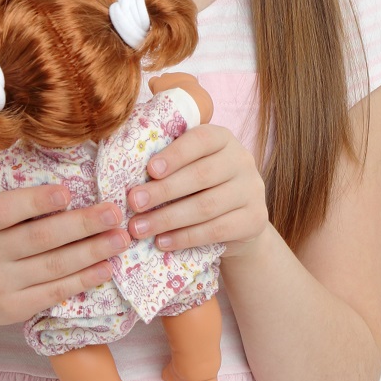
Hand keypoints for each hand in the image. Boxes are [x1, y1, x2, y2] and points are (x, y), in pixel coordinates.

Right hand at [0, 185, 133, 333]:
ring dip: (93, 251)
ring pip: (54, 265)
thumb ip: (21, 206)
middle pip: (39, 237)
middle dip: (82, 224)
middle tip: (114, 213)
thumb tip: (78, 184)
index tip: (67, 193)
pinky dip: (84, 279)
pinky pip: (55, 291)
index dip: (35, 201)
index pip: (3, 210)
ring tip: (121, 238)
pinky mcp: (13, 308)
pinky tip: (106, 267)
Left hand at [123, 124, 268, 258]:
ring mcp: (252, 190)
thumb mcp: (189, 168)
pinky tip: (163, 242)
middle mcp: (242, 160)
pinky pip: (217, 230)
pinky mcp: (255, 219)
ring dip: (169, 218)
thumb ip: (168, 163)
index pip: (201, 139)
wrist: (238, 223)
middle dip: (164, 190)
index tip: (150, 169)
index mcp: (223, 139)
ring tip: (140, 228)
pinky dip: (186, 237)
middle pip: (202, 175)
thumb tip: (126, 170)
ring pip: (207, 205)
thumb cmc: (200, 188)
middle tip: (134, 203)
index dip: (176, 154)